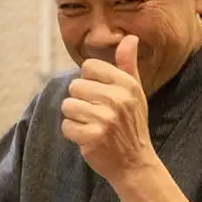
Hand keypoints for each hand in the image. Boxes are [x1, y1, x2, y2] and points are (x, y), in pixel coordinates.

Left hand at [61, 36, 155, 183]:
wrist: (134, 163)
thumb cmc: (132, 124)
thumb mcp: (135, 93)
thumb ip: (128, 65)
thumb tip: (129, 37)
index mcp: (127, 84)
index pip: (89, 66)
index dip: (89, 81)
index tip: (99, 95)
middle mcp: (117, 99)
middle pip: (75, 86)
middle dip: (80, 101)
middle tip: (95, 114)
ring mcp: (104, 119)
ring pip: (67, 106)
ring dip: (75, 118)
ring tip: (91, 125)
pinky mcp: (92, 137)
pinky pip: (66, 126)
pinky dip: (73, 133)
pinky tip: (87, 137)